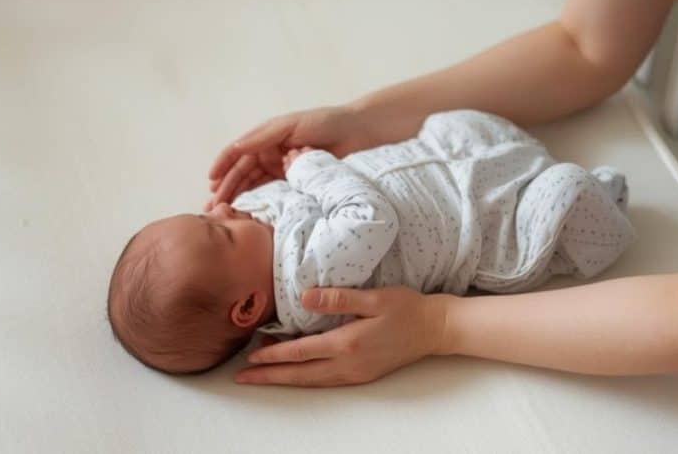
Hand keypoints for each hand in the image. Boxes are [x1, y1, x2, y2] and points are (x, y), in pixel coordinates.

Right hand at [206, 106, 379, 208]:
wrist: (357, 132)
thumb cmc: (325, 122)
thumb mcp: (291, 125)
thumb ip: (263, 137)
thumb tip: (236, 147)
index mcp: (266, 137)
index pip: (237, 152)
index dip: (222, 166)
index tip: (211, 181)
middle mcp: (270, 153)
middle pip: (242, 173)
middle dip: (227, 188)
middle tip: (213, 207)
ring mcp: (282, 168)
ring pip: (255, 185)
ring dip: (240, 198)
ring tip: (226, 214)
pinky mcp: (296, 181)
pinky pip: (275, 192)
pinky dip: (261, 202)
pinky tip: (250, 214)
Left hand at [234, 286, 451, 386]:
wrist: (435, 328)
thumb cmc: (407, 307)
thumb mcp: (374, 296)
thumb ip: (338, 298)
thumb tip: (304, 297)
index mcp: (349, 343)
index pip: (301, 351)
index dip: (274, 355)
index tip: (250, 358)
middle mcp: (349, 364)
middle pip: (301, 374)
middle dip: (269, 377)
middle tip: (242, 379)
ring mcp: (356, 373)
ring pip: (312, 381)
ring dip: (285, 378)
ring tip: (261, 375)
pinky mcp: (362, 374)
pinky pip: (326, 380)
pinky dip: (305, 377)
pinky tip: (296, 372)